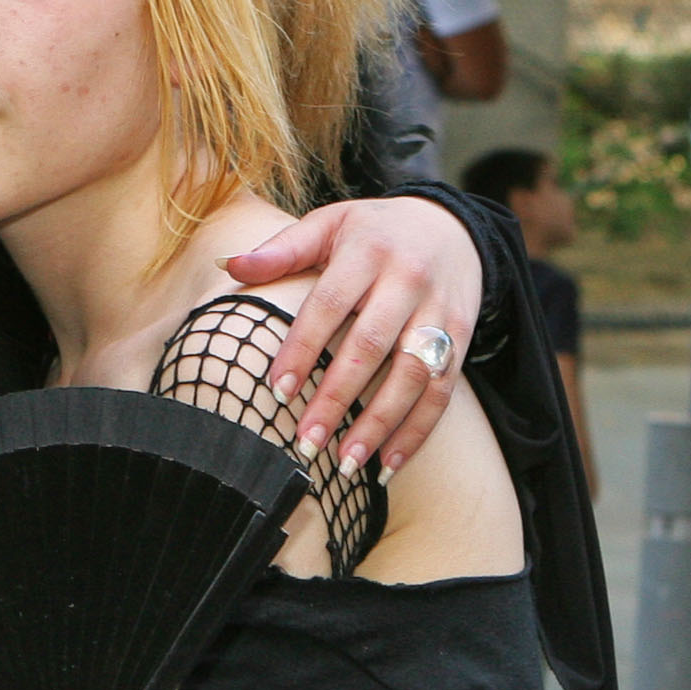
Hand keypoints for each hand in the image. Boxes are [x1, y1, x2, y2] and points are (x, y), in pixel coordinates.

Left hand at [223, 197, 480, 479]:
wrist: (452, 227)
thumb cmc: (374, 233)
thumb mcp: (331, 224)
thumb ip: (283, 249)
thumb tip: (228, 265)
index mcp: (368, 250)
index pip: (330, 303)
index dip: (303, 348)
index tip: (277, 391)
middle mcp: (408, 280)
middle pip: (371, 345)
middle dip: (337, 398)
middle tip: (307, 441)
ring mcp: (439, 312)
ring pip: (412, 374)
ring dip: (379, 424)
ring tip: (346, 463)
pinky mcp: (462, 338)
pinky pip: (443, 391)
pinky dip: (417, 431)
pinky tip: (389, 465)